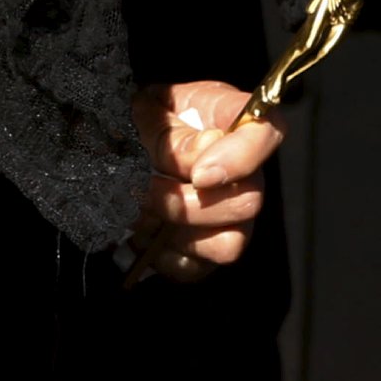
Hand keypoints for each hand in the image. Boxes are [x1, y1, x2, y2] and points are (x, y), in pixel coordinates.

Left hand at [134, 82, 278, 281]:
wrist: (115, 148)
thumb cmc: (137, 122)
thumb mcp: (144, 112)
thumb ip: (171, 131)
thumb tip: (204, 151)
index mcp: (229, 121)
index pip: (265, 132)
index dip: (240, 158)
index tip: (199, 175)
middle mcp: (242, 172)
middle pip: (248, 202)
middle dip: (188, 204)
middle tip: (146, 189)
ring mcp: (228, 216)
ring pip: (229, 243)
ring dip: (177, 230)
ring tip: (141, 211)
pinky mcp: (205, 251)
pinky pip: (197, 268)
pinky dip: (164, 256)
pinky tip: (144, 234)